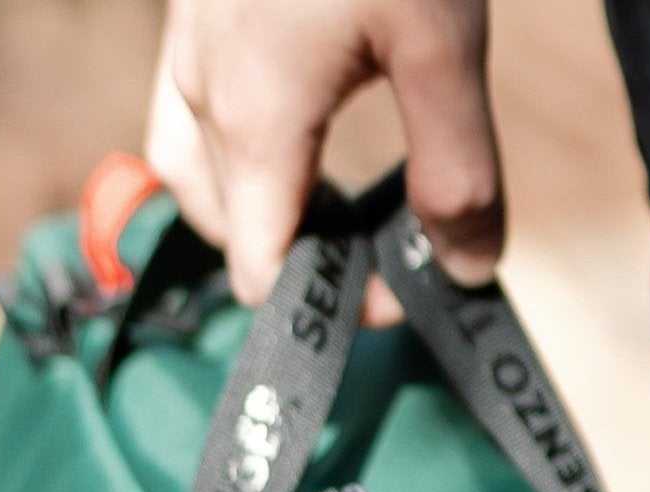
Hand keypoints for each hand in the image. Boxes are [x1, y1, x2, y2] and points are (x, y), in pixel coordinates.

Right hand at [146, 0, 504, 306]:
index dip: (330, 304)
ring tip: (336, 193)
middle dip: (297, 256)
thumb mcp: (443, 45)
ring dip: (255, 203)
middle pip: (224, 231)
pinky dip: (232, 144)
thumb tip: (466, 270)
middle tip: (381, 241)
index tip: (398, 284)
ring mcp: (183, 42)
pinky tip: (297, 116)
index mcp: (253, 120)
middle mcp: (199, 88)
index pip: (259, 274)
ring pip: (193, 167)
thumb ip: (456, 169)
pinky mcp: (191, 4)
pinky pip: (188, 105)